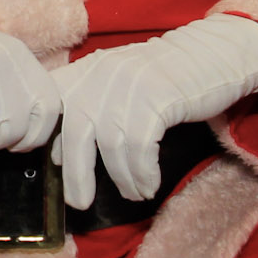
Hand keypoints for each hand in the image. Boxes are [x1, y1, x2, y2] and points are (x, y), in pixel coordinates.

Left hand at [51, 13, 257, 208]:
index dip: (47, 138)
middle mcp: (100, 75)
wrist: (210, 54)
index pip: (50, 106)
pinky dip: (142, 173)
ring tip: (132, 194)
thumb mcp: (114, 83)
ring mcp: (128, 85)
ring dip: (121, 178)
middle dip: (76, 173)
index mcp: (84, 71)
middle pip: (76, 133)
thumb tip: (56, 153)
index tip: (52, 165)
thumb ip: (85, 108)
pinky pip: (140, 147)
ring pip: (111, 145)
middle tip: (79, 202)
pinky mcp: (157, 98)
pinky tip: (147, 185)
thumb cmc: (159, 79)